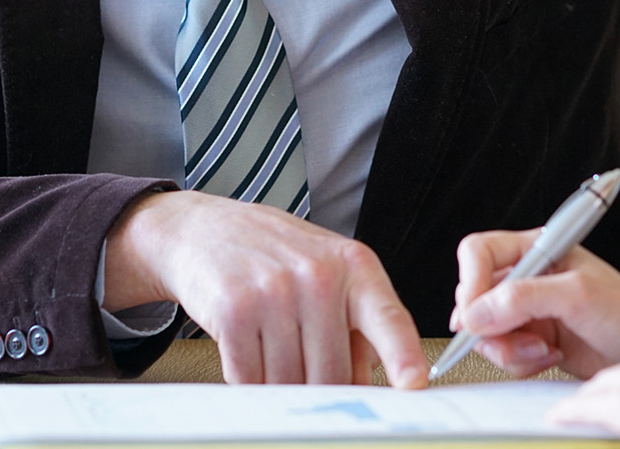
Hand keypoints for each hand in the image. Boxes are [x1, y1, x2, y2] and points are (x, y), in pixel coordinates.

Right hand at [103, 191, 426, 387]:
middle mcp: (318, 275)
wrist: (205, 230)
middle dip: (322, 390)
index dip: (404, 356)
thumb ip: (356, 326)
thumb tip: (367, 388)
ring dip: (281, 387)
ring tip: (273, 353)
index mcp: (354, 266)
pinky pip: (250, 379)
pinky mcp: (234, 310)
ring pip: (290, 383)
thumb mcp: (328, 271)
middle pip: (333, 373)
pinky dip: (248, 381)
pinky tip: (248, 353)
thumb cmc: (275, 255)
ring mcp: (274, 291)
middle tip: (306, 374)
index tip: (415, 385)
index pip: (388, 318)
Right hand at [449, 229, 619, 377]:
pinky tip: (549, 356)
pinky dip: (521, 361)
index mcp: (537, 249)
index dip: (471, 282)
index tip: (474, 314)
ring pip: (485, 331)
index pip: (479, 253)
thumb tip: (477, 313)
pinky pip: (503, 353)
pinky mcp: (531, 339)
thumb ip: (525, 297)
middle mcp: (527, 277)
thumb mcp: (578, 295)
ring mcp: (527, 310)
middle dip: (491, 326)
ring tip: (542, 349)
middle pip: (476, 297)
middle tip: (514, 339)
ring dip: (509, 348)